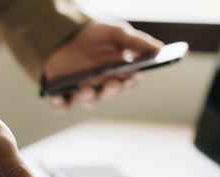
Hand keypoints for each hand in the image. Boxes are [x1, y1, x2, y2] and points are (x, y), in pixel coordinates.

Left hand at [44, 22, 162, 108]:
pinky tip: (58, 99)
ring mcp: (82, 90)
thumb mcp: (116, 32)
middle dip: (112, 89)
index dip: (130, 81)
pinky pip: (61, 103)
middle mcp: (102, 85)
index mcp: (118, 74)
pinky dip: (60, 103)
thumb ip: (136, 42)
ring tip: (86, 87)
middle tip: (113, 82)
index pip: (127, 81)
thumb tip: (161, 49)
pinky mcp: (61, 92)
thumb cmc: (94, 34)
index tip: (132, 76)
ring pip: (88, 99)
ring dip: (88, 96)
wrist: (63, 29)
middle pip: (109, 92)